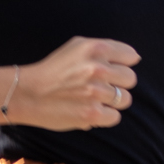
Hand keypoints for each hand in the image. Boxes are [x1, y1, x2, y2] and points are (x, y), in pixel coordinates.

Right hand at [9, 37, 139, 129]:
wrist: (28, 94)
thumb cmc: (53, 70)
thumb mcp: (76, 46)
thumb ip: (106, 49)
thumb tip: (135, 58)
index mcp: (96, 48)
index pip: (130, 56)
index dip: (122, 65)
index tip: (111, 71)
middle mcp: (98, 68)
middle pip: (130, 79)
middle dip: (118, 84)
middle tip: (101, 87)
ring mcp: (96, 92)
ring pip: (125, 99)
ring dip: (112, 102)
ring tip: (94, 100)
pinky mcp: (92, 114)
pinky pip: (115, 117)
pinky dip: (105, 117)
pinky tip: (91, 111)